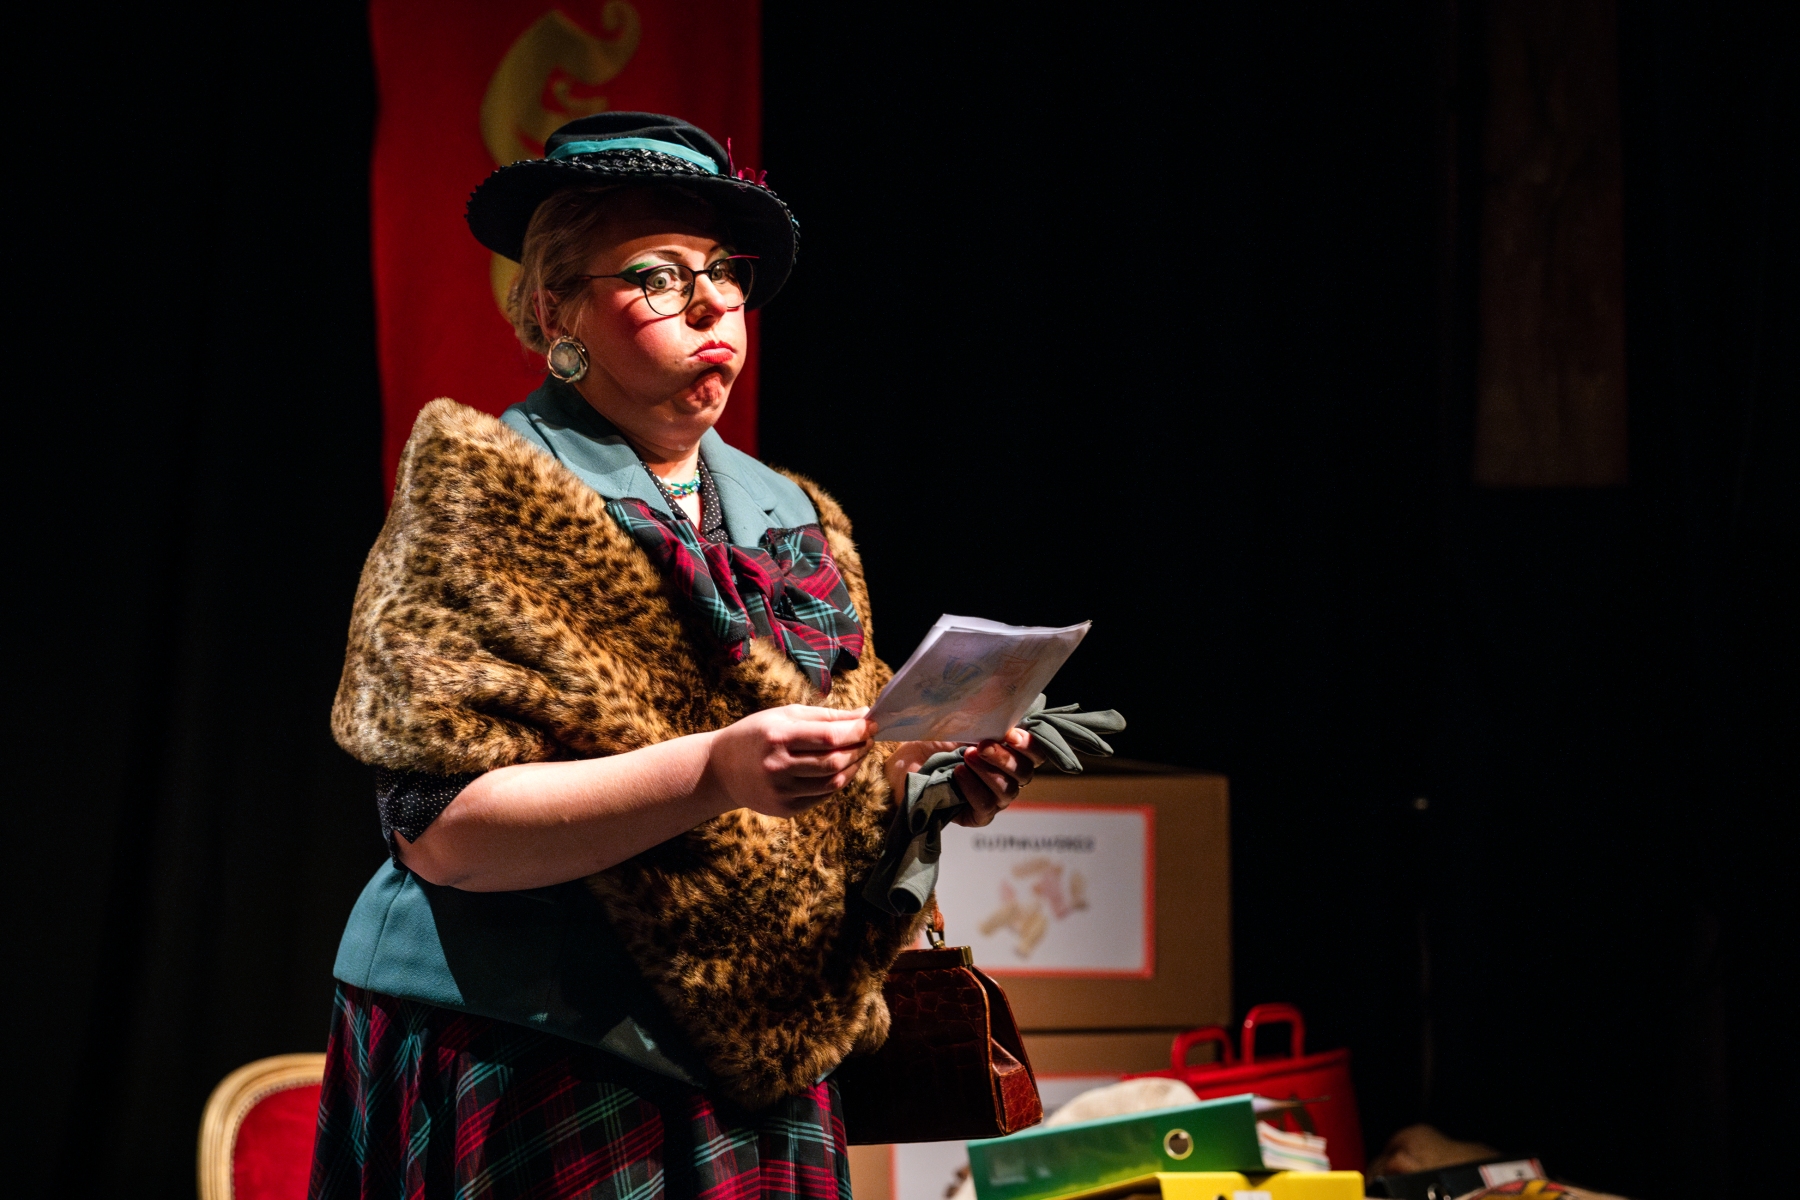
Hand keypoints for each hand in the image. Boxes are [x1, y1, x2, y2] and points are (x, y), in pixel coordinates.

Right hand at [706, 705, 874, 817]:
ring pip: (833, 783)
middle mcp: (778, 767)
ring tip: (858, 753)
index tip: (872, 723)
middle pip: (835, 762)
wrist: (721, 769)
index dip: (857, 731)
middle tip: (869, 738)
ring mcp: (781, 792)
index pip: (829, 737)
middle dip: (859, 749)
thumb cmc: (758, 734)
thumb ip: (826, 716)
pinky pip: (822, 796)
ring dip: (854, 767)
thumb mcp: (786, 715)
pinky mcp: (784, 809)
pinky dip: (838, 782)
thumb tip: (865, 714)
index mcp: (778, 737)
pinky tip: (840, 769)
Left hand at [882, 727, 1045, 827]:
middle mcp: (1007, 777)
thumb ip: (988, 718)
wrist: (903, 762)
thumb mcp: (963, 722)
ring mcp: (993, 798)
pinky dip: (973, 789)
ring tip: (967, 757)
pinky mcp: (976, 816)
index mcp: (1010, 752)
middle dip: (1005, 757)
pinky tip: (958, 774)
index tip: (1011, 734)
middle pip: (1024, 773)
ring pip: (1007, 791)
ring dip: (989, 772)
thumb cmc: (935, 740)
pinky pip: (985, 807)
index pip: (1036, 753)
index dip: (1030, 745)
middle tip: (983, 745)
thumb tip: (1005, 702)